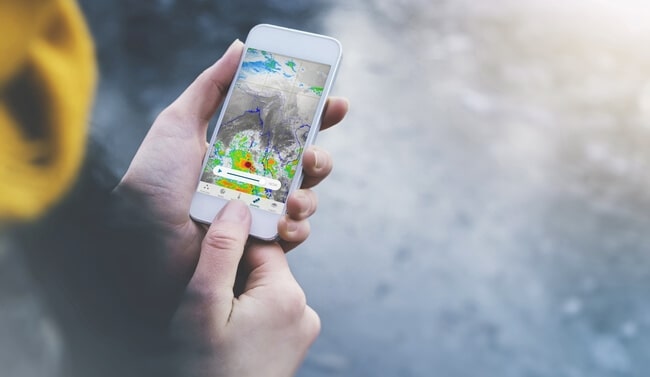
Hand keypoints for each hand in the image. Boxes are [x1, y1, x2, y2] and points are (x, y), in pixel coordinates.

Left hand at [116, 39, 347, 285]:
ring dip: (310, 195)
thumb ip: (211, 85)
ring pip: (306, 199)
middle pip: (306, 164)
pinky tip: (283, 223)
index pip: (289, 129)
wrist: (140, 235)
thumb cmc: (155, 178)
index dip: (317, 116)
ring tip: (294, 198)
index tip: (336, 103)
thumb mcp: (178, 122)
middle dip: (320, 157)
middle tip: (310, 155)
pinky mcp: (260, 242)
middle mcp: (257, 178)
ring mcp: (260, 211)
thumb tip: (240, 48)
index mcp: (243, 148)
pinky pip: (294, 234)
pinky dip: (297, 228)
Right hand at [171, 200, 319, 376]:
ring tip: (216, 323)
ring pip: (267, 289)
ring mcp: (302, 330)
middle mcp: (304, 310)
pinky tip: (229, 333)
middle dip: (235, 275)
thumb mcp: (203, 306)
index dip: (231, 247)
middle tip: (207, 301)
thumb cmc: (205, 370)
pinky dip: (250, 314)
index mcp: (287, 296)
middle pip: (265, 267)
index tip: (206, 258)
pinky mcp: (294, 345)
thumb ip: (220, 252)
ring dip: (241, 296)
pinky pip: (271, 312)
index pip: (262, 245)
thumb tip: (237, 206)